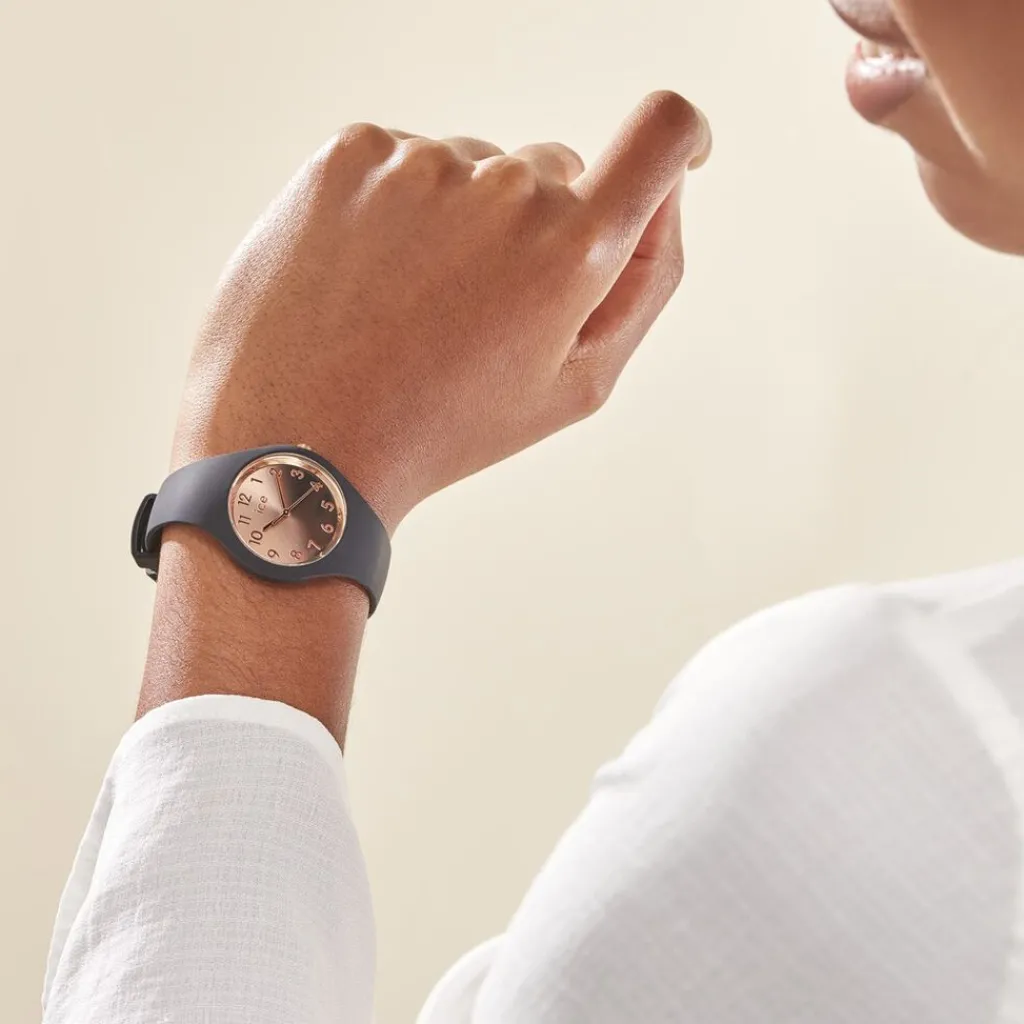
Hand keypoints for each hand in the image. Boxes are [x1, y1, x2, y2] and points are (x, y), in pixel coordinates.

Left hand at [171, 92, 710, 531]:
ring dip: (461, 222)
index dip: (676, 140)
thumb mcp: (577, 386)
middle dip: (537, 230)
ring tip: (412, 307)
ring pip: (473, 169)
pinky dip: (400, 210)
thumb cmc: (444, 425)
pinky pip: (406, 163)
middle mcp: (503, 184)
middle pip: (552, 172)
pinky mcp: (351, 154)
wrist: (301, 440)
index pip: (661, 132)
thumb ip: (647, 280)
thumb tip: (665, 192)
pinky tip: (372, 277)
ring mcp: (420, 161)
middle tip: (481, 313)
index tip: (668, 160)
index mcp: (573, 247)